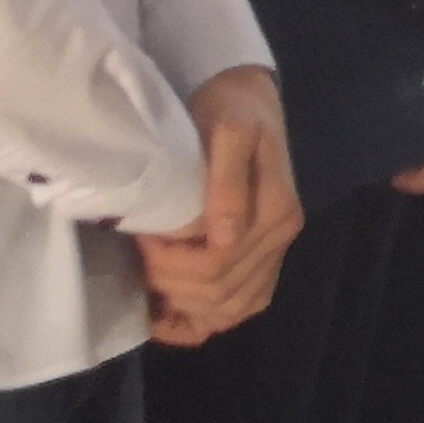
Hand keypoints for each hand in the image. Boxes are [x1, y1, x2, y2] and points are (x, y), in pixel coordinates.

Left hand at [137, 66, 299, 343]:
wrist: (243, 100)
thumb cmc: (229, 110)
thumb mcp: (229, 130)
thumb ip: (228, 181)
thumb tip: (225, 238)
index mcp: (277, 212)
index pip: (219, 264)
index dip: (172, 261)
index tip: (144, 235)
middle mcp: (281, 239)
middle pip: (220, 291)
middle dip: (170, 281)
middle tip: (142, 251)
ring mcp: (274, 253)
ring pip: (229, 309)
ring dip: (184, 306)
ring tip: (153, 277)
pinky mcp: (261, 259)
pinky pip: (238, 309)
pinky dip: (203, 322)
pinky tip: (170, 317)